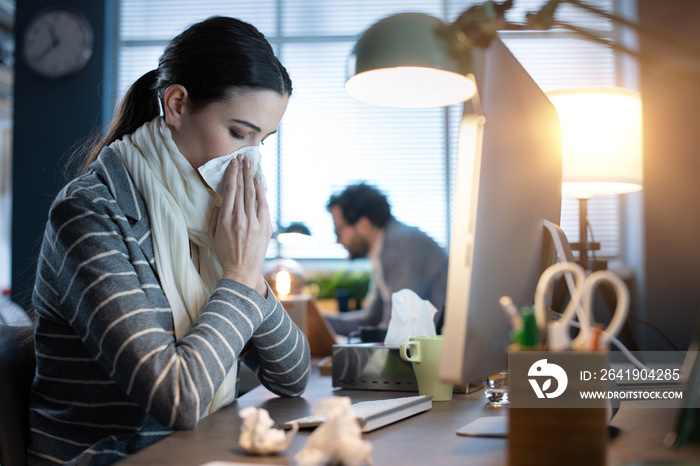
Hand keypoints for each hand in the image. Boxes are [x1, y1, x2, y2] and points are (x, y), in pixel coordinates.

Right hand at [208, 155, 271, 292]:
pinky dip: (261, 192)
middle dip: (242, 172)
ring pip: (253, 195)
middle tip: (243, 158)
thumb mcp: (212, 235)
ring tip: (251, 165)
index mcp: (225, 220)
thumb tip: (220, 201)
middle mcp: (240, 220)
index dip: (232, 175)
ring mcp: (254, 223)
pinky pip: (263, 205)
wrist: (242, 271)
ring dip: (252, 177)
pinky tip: (259, 182)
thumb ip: (214, 216)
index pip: (229, 191)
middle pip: (242, 189)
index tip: (233, 163)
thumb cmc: (225, 253)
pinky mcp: (265, 228)